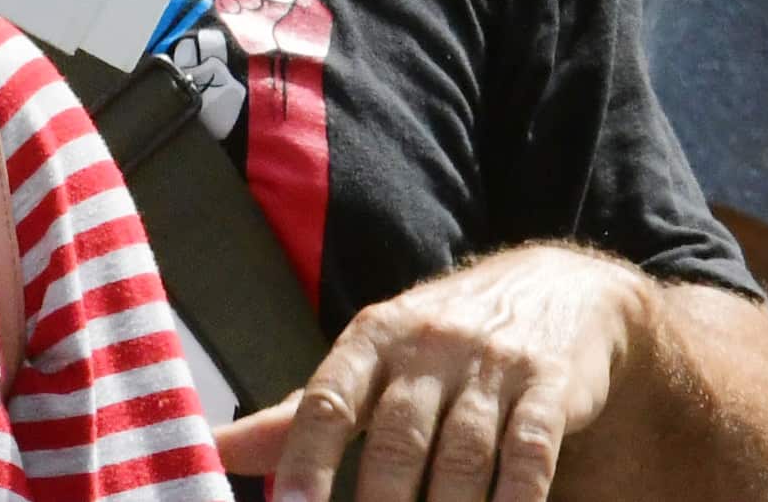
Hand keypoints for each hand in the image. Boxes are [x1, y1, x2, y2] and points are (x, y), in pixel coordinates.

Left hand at [215, 244, 646, 501]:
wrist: (557, 287)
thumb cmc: (439, 341)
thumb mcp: (370, 361)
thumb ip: (299, 413)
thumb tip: (210, 448)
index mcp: (372, 336)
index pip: (329, 398)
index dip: (305, 458)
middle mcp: (428, 344)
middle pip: (395, 436)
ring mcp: (492, 365)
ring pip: (460, 454)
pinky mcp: (549, 386)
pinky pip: (528, 452)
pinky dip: (512, 498)